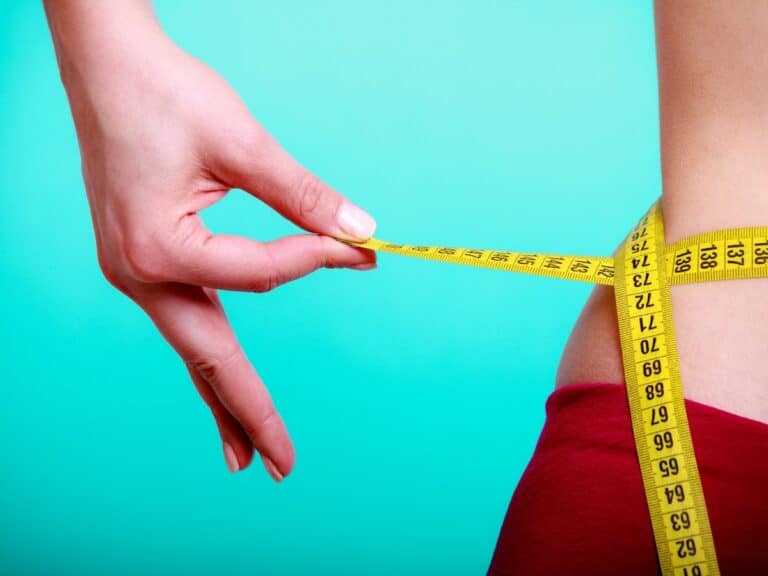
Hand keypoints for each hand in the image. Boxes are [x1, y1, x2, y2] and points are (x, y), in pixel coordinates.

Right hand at [45, 1, 375, 478]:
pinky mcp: (145, 261)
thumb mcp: (242, 142)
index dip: (315, 259)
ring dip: (224, 398)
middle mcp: (138, 274)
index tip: (362, 247)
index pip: (259, 272)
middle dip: (249, 411)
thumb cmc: (165, 93)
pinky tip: (220, 386)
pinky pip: (184, 321)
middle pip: (206, 358)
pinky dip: (207, 358)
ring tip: (250, 452)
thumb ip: (304, 195)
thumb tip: (364, 235)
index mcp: (157, 247)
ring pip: (191, 349)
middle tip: (283, 464)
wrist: (108, 66)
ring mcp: (136, 273)